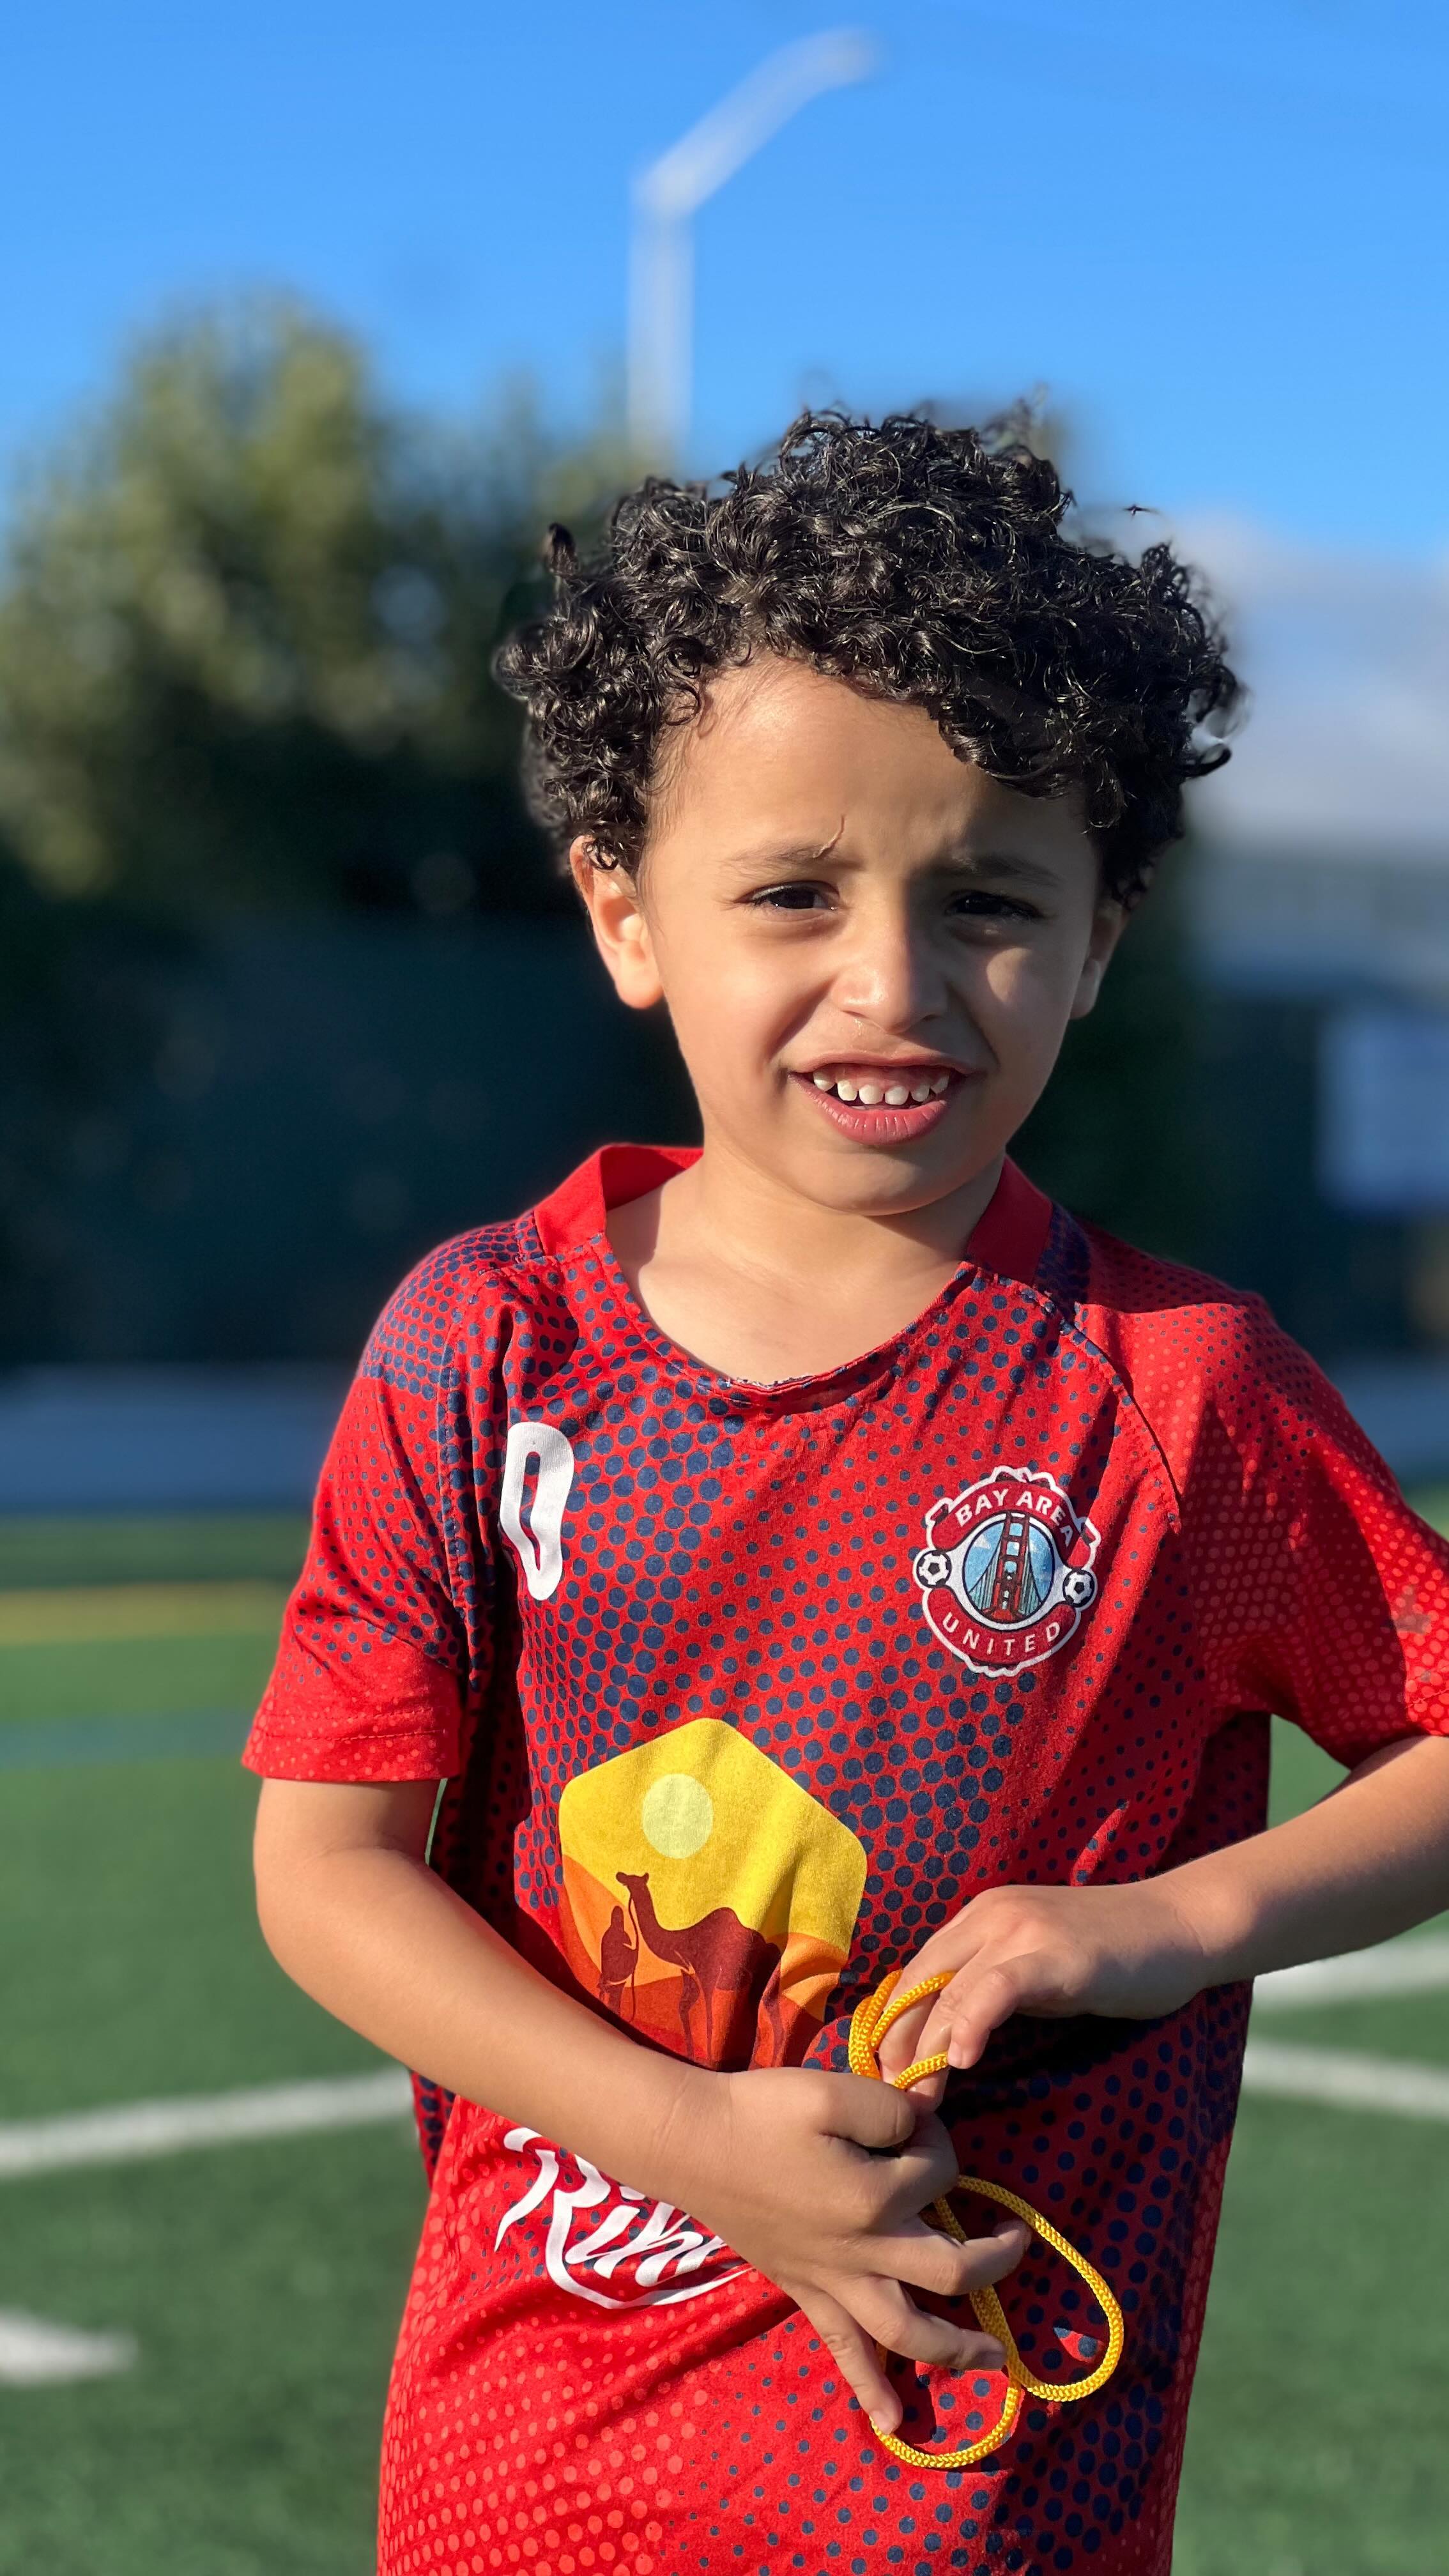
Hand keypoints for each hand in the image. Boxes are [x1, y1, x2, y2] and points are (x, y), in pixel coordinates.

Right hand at [669, 2065, 1028, 2432]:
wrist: (692, 2145)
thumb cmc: (761, 2114)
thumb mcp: (831, 2091)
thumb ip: (890, 2108)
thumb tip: (924, 2127)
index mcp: (875, 2198)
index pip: (939, 2171)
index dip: (939, 2140)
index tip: (918, 2119)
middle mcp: (864, 2251)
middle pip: (952, 2271)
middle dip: (995, 2256)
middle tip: (1018, 2238)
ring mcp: (835, 2281)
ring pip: (909, 2333)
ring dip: (958, 2349)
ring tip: (997, 2357)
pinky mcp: (807, 2293)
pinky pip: (843, 2352)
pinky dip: (870, 2390)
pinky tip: (894, 2425)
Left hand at [877, 1879, 1212, 2103]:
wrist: (1178, 1924)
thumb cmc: (1111, 1956)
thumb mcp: (1036, 1966)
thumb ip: (994, 1986)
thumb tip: (946, 2040)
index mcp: (980, 1917)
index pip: (915, 1973)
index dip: (893, 2027)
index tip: (887, 2079)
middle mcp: (989, 1915)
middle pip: (920, 1984)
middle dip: (899, 2046)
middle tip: (895, 2101)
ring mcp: (1021, 1930)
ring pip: (950, 1991)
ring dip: (927, 2049)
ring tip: (921, 2099)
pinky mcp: (1053, 1954)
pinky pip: (996, 1989)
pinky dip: (972, 2024)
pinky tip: (964, 2060)